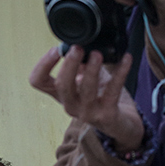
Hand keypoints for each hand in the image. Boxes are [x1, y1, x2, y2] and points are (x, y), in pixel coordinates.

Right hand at [29, 45, 143, 151]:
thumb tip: (80, 42)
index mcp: (61, 93)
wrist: (119, 124)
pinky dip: (120, 72)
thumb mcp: (84, 77)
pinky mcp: (106, 115)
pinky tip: (126, 58)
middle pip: (61, 86)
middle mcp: (70, 104)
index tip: (56, 49)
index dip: (43, 64)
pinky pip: (113, 91)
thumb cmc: (100, 96)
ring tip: (97, 54)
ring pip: (85, 90)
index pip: (38, 81)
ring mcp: (88, 112)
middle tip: (77, 48)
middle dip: (69, 65)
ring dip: (91, 70)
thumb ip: (80, 62)